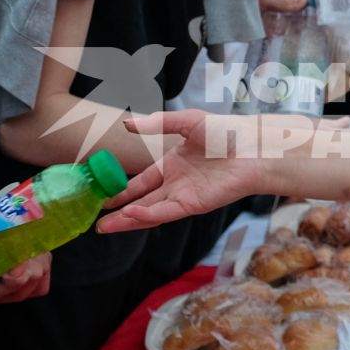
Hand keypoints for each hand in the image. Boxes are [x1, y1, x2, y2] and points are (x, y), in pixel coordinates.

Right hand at [97, 109, 270, 232]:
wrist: (252, 146)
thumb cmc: (226, 132)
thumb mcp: (187, 122)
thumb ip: (157, 123)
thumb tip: (127, 124)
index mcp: (172, 165)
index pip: (142, 182)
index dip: (123, 191)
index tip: (103, 198)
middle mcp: (176, 184)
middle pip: (141, 201)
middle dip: (119, 212)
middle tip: (97, 222)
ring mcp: (184, 196)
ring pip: (149, 212)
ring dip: (127, 220)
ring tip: (104, 227)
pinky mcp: (193, 204)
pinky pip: (165, 212)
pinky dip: (147, 214)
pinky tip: (129, 214)